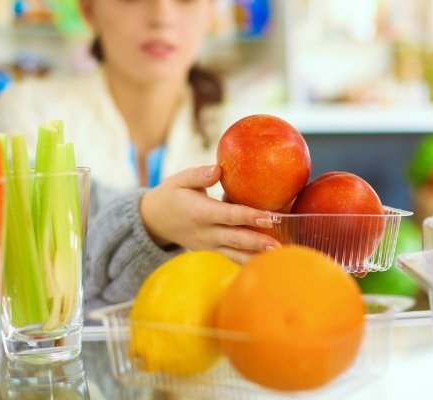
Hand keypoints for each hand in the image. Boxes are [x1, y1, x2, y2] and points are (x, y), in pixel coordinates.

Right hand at [140, 164, 280, 263]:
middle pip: (234, 239)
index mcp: (199, 212)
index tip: (268, 217)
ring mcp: (208, 246)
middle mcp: (205, 233)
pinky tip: (265, 262)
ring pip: (234, 254)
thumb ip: (199, 175)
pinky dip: (247, 261)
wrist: (154, 221)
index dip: (248, 216)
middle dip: (256, 242)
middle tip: (278, 245)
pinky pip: (231, 258)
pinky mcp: (211, 252)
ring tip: (276, 257)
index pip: (227, 215)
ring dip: (255, 256)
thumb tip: (219, 169)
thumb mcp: (179, 180)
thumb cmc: (171, 195)